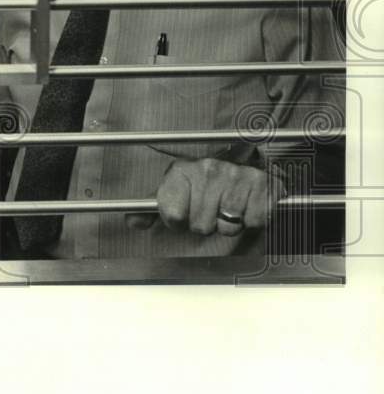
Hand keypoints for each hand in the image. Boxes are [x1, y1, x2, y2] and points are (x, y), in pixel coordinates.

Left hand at [126, 158, 285, 235]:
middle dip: (206, 224)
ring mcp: (235, 175)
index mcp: (181, 170)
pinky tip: (247, 205)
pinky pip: (253, 222)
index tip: (183, 214)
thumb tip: (133, 222)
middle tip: (211, 210)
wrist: (243, 166)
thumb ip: (151, 210)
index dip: (178, 222)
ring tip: (228, 207)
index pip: (173, 216)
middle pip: (201, 226)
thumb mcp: (175, 192)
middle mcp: (207, 169)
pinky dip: (252, 220)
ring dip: (229, 224)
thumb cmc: (204, 186)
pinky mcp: (261, 183)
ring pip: (227, 227)